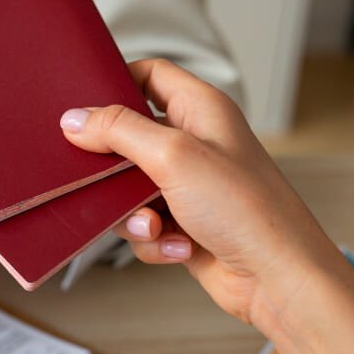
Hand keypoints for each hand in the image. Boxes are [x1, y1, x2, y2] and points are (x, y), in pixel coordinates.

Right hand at [59, 59, 348, 328]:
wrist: (277, 278)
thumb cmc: (248, 210)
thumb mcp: (174, 156)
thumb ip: (119, 131)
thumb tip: (76, 119)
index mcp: (201, 109)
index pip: (150, 75)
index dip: (116, 84)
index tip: (84, 106)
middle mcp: (196, 143)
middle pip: (129, 137)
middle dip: (113, 166)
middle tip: (103, 177)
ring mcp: (189, 185)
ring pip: (128, 188)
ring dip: (133, 213)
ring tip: (155, 224)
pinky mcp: (183, 223)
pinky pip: (143, 224)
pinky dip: (153, 239)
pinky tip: (178, 246)